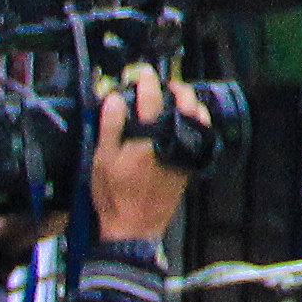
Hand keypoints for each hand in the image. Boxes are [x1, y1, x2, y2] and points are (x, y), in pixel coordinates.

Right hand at [87, 70, 187, 244]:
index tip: (142, 73)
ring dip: (190, 103)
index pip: (151, 99)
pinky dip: (196, 123)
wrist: (135, 228)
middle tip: (165, 83)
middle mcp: (171, 144)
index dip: (146, 81)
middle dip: (177, 88)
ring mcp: (185, 155)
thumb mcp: (102, 161)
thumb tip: (114, 98)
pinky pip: (200, 137)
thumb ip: (110, 127)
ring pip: (198, 120)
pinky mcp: (190, 166)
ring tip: (178, 98)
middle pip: (184, 105)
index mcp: (147, 140)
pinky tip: (185, 121)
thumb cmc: (114, 196)